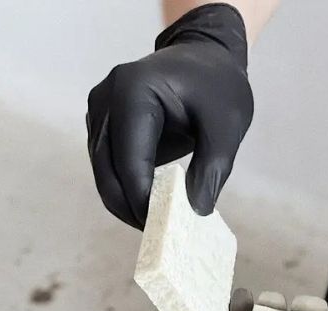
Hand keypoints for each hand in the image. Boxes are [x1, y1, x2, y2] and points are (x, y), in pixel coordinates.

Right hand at [87, 3, 252, 227]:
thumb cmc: (218, 87)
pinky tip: (151, 207)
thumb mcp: (227, 127)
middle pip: (106, 170)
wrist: (204, 58)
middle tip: (160, 235)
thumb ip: (213, 169)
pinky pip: (108, 168)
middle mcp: (106, 100)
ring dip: (125, 204)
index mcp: (133, 91)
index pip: (127, 157)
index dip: (141, 198)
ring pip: (102, 174)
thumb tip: (196, 211)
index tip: (163, 228)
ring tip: (158, 224)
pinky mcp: (103, 126)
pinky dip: (126, 191)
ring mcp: (99, 112)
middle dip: (130, 208)